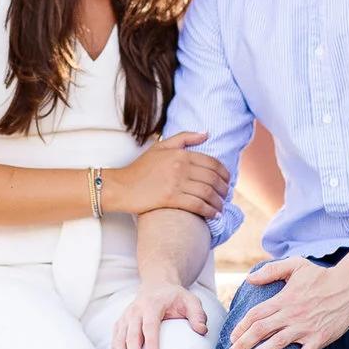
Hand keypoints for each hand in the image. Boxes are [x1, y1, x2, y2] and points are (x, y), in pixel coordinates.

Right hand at [103, 131, 228, 219]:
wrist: (121, 187)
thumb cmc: (140, 168)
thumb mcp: (161, 147)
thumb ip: (184, 137)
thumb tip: (206, 133)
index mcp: (180, 153)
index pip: (212, 162)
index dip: (224, 174)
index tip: (227, 182)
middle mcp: (180, 166)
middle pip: (212, 178)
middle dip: (224, 189)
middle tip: (226, 196)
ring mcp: (175, 182)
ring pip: (207, 193)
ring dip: (218, 203)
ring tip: (220, 208)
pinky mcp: (170, 198)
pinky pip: (197, 205)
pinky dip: (209, 211)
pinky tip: (213, 215)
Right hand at [109, 280, 211, 348]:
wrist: (156, 286)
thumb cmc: (175, 298)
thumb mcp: (190, 300)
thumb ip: (198, 314)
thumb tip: (202, 330)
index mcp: (152, 305)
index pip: (150, 325)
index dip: (151, 342)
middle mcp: (135, 311)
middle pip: (131, 335)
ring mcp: (125, 317)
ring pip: (120, 339)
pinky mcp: (120, 324)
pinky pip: (115, 341)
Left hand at [226, 254, 348, 348]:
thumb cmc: (321, 276)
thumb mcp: (295, 265)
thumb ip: (271, 271)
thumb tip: (249, 278)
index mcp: (284, 299)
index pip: (256, 314)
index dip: (241, 327)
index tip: (232, 337)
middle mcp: (291, 314)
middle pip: (261, 331)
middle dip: (243, 344)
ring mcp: (305, 328)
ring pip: (276, 344)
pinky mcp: (319, 338)